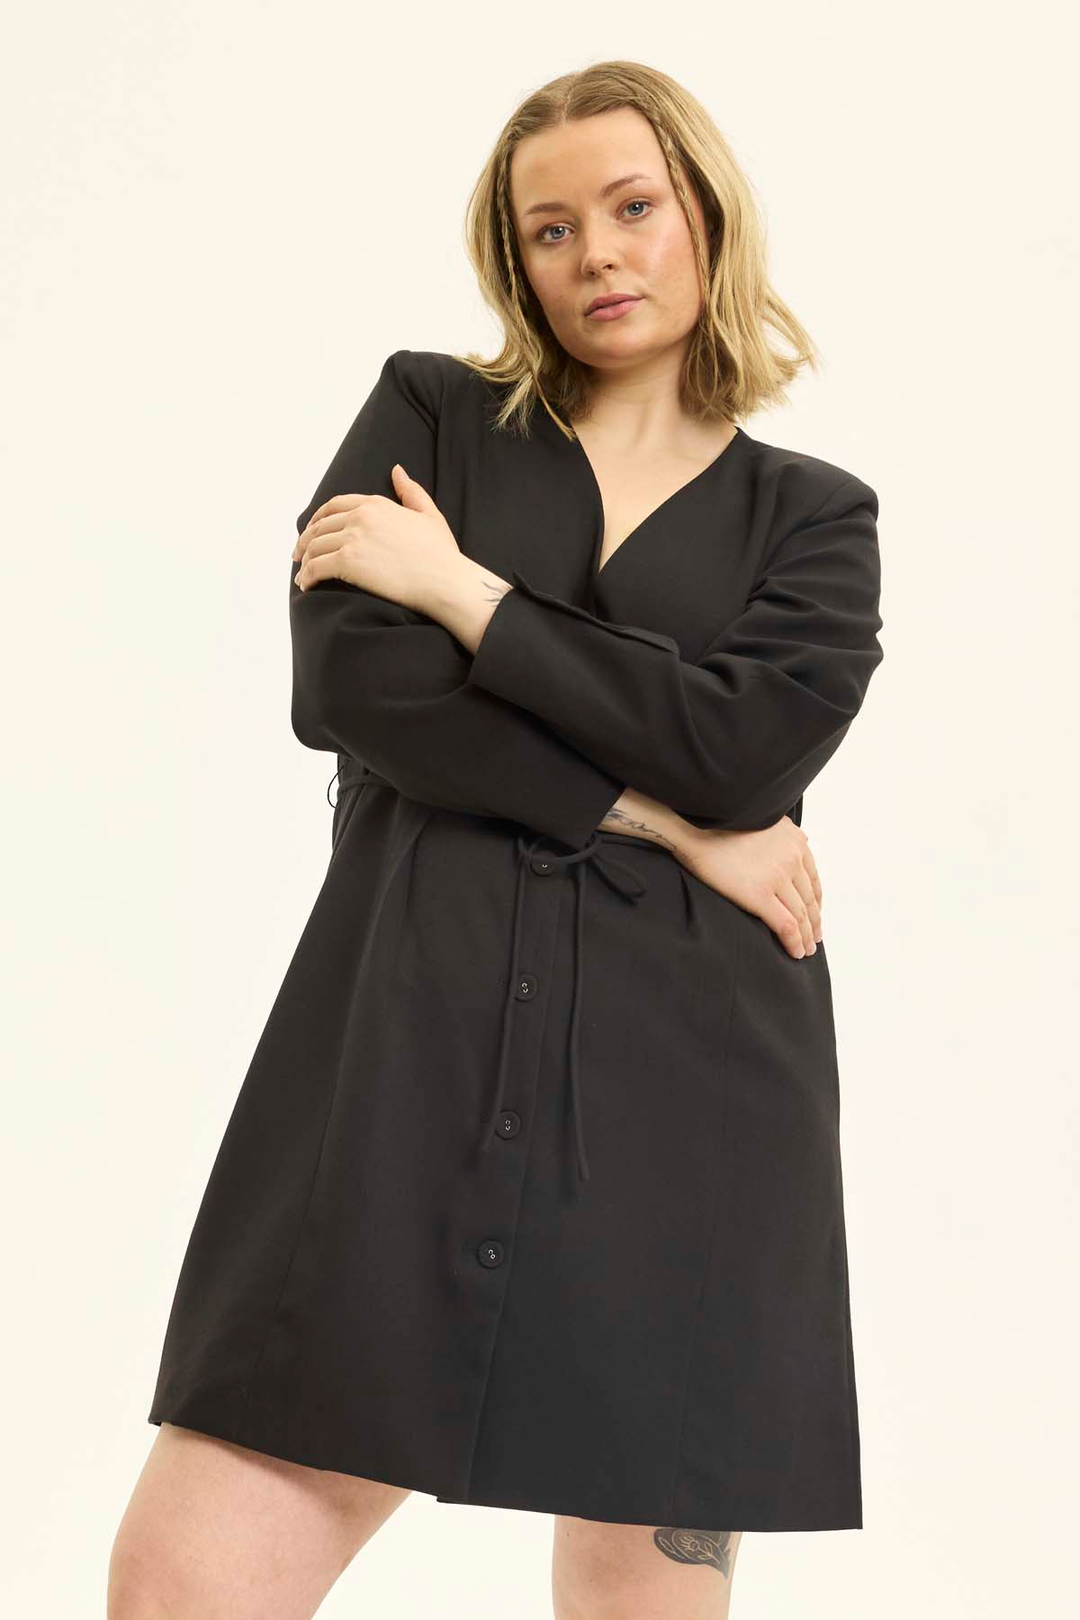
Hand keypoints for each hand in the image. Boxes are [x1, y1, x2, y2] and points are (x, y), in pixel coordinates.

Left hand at [292, 464, 466, 615]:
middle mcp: (361, 516)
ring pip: (314, 546)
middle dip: (305, 540)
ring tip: (302, 575)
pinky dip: (307, 577)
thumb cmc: (441, 554)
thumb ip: (411, 491)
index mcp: (376, 504)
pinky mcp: (348, 562)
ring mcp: (353, 538)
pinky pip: (316, 567)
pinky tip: (307, 585)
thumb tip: (397, 470)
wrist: (444, 580)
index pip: (335, 505)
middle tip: (299, 555)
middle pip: (319, 525)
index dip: (318, 518)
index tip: (312, 531)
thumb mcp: (429, 515)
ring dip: (304, 561)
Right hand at [676, 817, 821, 958]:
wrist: (694, 829)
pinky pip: (787, 925)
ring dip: (807, 936)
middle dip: (813, 922)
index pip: (812, 878)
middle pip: (809, 898)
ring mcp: (778, 876)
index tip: (815, 915)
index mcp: (794, 839)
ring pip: (801, 914)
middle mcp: (792, 856)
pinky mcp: (761, 895)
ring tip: (806, 949)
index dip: (815, 901)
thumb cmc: (719, 827)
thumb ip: (780, 837)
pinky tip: (796, 952)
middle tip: (814, 938)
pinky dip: (795, 942)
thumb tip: (790, 847)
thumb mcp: (762, 820)